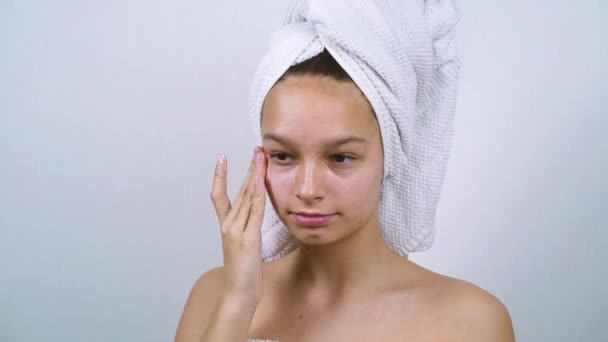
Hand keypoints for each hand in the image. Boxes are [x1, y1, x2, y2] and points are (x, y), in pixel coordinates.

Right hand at [210, 146, 266, 303]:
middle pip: (239, 190)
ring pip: (248, 196)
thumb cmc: (242, 274)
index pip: (219, 196)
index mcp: (226, 227)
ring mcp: (237, 230)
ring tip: (260, 157)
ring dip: (256, 175)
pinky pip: (255, 210)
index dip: (219, 176)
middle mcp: (228, 225)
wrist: (238, 293)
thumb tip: (253, 220)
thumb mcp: (243, 248)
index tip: (221, 158)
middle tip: (256, 150)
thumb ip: (245, 231)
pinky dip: (259, 194)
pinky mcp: (248, 237)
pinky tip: (262, 180)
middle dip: (249, 169)